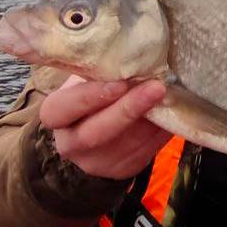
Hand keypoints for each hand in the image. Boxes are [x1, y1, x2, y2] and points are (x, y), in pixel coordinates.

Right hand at [40, 75, 170, 179]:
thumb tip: (133, 56)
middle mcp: (70, 143)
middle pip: (95, 132)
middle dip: (128, 109)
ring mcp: (95, 162)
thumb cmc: (92, 94)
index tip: (119, 82)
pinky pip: (145, 152)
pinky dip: (160, 131)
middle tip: (156, 87)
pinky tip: (171, 112)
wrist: (97, 130)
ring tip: (170, 96)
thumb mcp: (86, 79)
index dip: (90, 96)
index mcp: (55, 115)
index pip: (62, 109)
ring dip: (152, 120)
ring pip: (126, 144)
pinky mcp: (121, 170)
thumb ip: (100, 73)